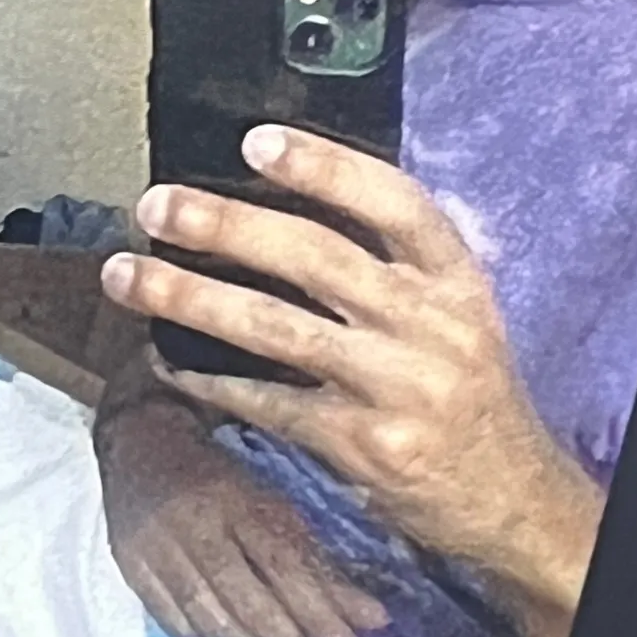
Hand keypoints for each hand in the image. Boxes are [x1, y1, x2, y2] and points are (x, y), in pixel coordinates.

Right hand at [97, 389, 387, 636]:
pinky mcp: (131, 564)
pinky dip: (205, 635)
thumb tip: (373, 615)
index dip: (317, 605)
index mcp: (237, 496)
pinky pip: (173, 616)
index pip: (282, 560)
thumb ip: (315, 559)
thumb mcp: (267, 500)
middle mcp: (197, 521)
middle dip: (285, 633)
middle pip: (244, 593)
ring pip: (208, 613)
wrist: (142, 439)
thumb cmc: (218, 473)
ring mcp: (158, 546)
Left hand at [101, 127, 603, 616]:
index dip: (325, 166)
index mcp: (455, 276)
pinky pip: (268, 402)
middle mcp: (429, 324)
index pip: (393, 203)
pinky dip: (210, 380)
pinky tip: (165, 359)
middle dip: (227, 227)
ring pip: (276, 329)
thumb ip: (392, 260)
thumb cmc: (468, 383)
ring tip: (127, 275)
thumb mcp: (454, 307)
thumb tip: (282, 205)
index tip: (255, 142)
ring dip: (192, 298)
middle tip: (157, 206)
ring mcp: (394, 387)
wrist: (509, 494)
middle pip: (317, 259)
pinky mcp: (361, 446)